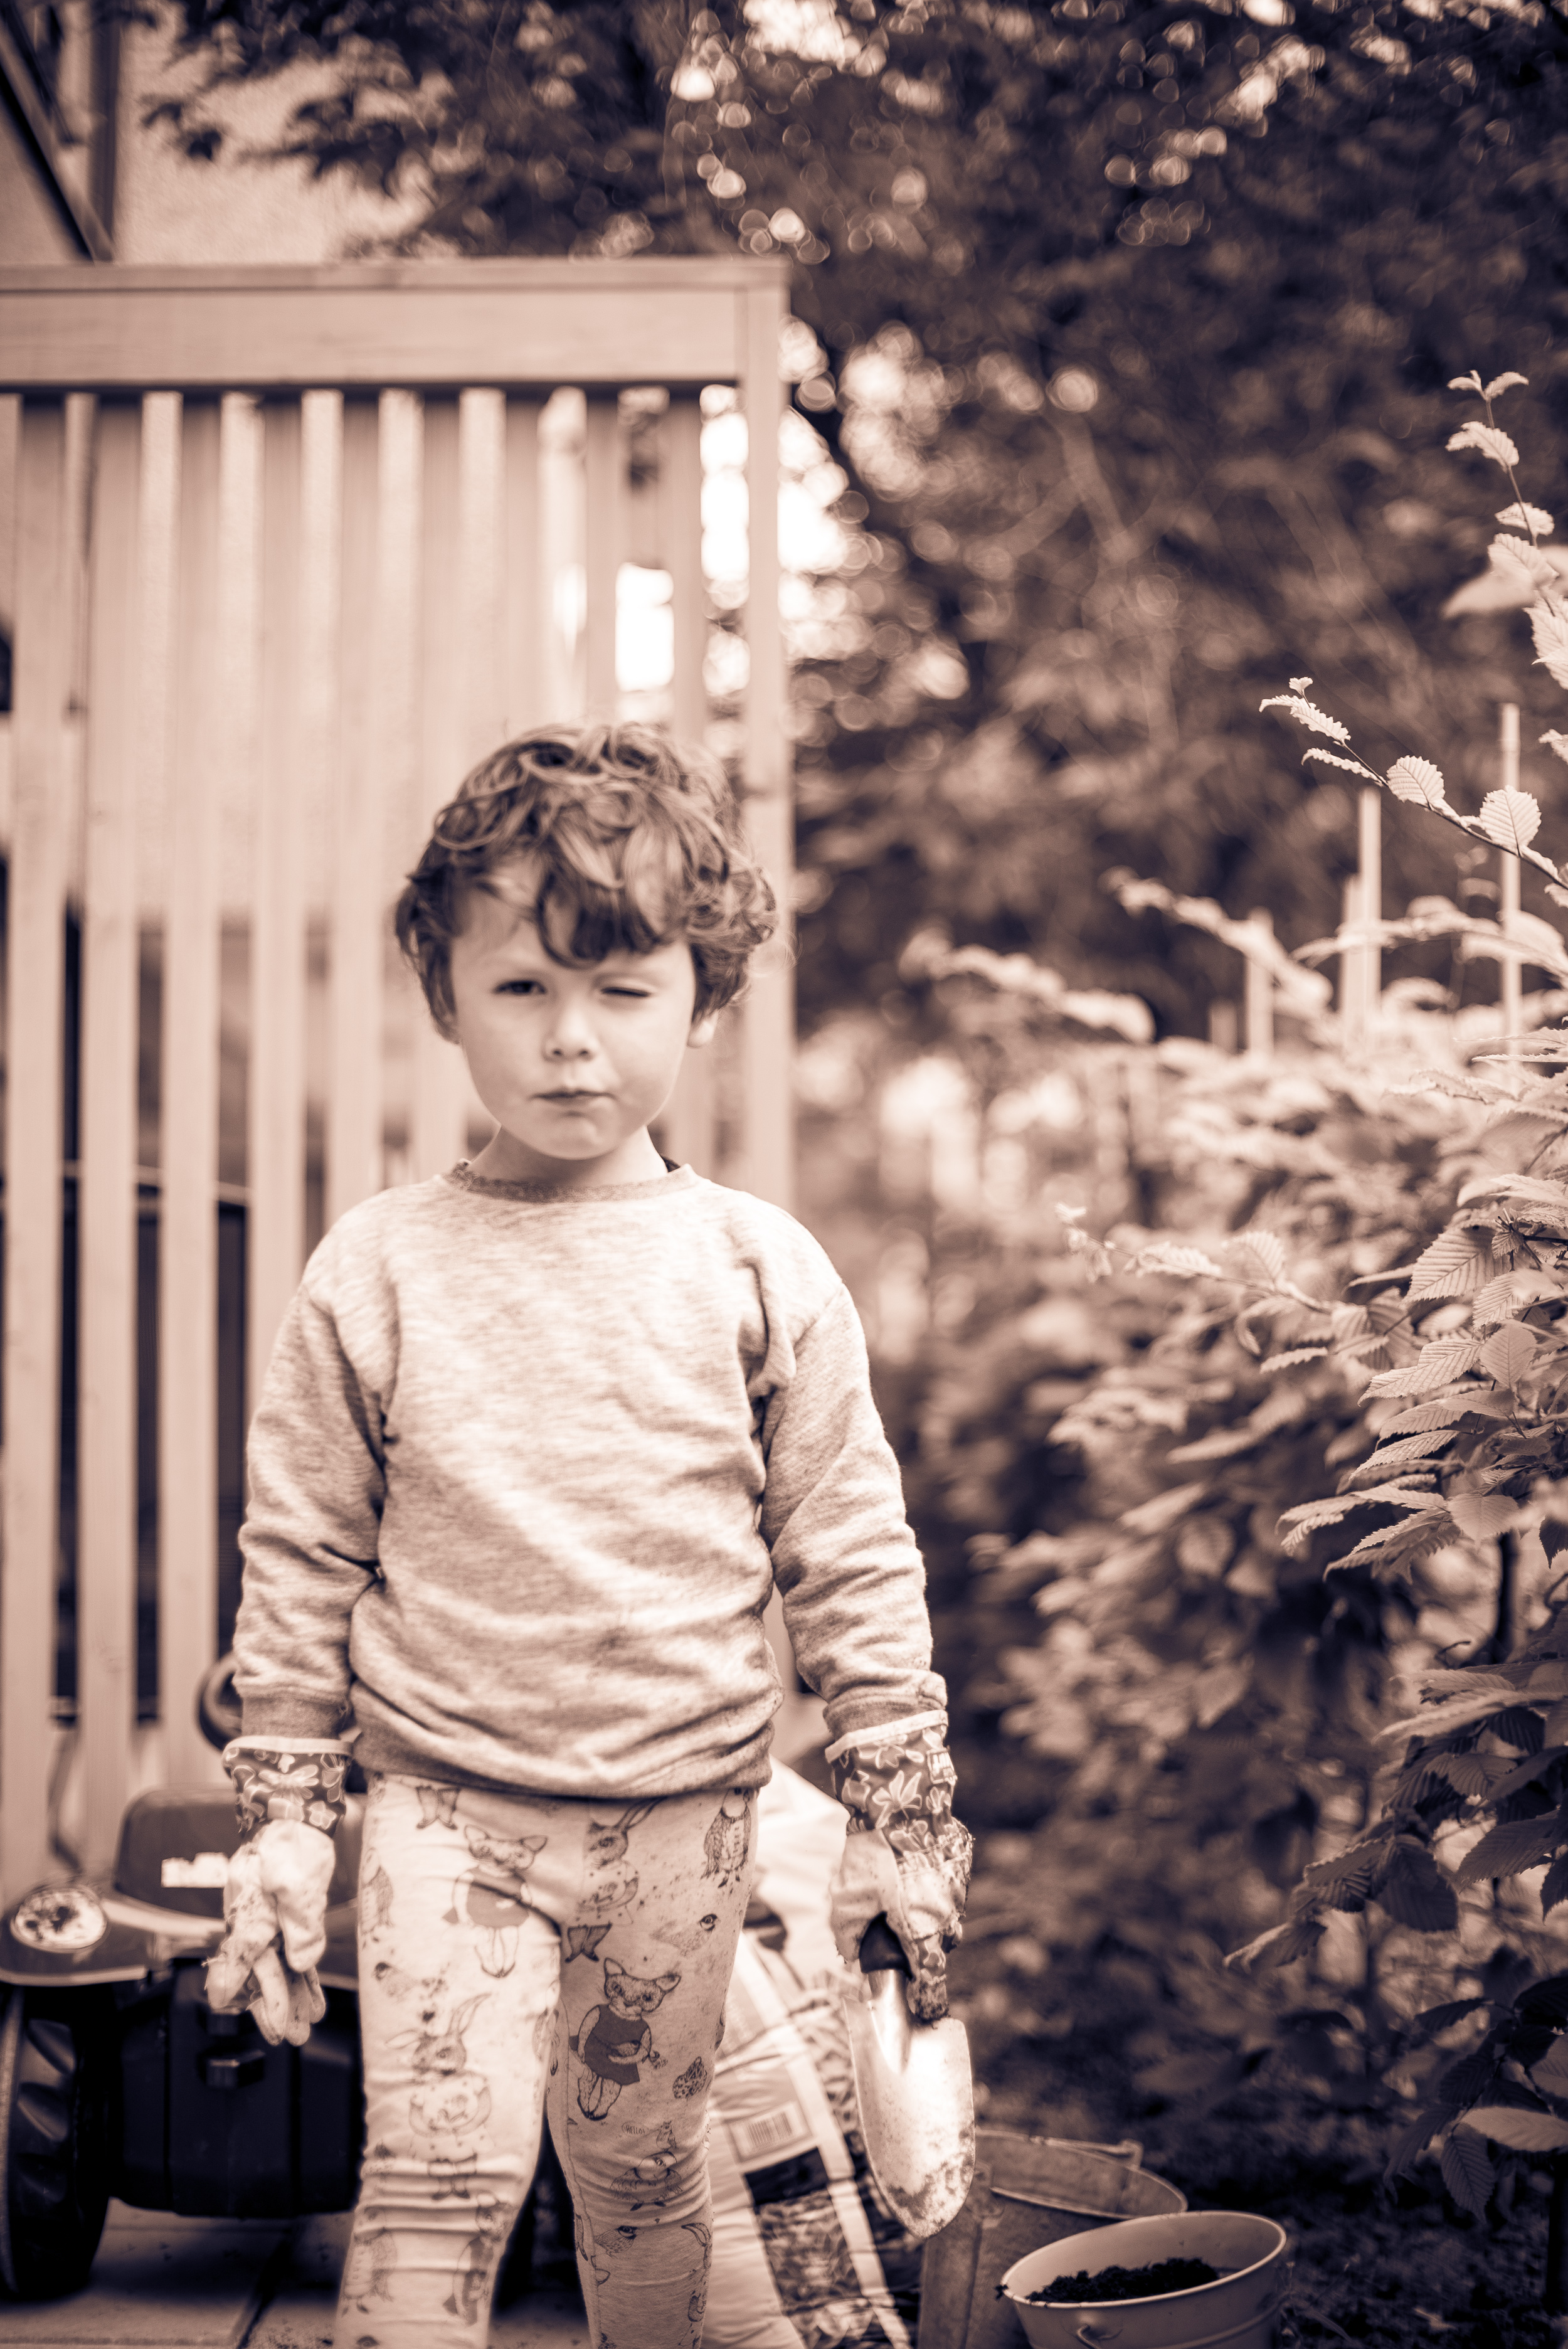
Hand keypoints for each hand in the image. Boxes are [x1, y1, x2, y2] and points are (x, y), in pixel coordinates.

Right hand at [207, 1734, 347, 2050]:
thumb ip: (300, 1924)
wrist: (293, 1809)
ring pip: (278, 1967)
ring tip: (308, 2024)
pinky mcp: (285, 1913)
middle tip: (292, 2037)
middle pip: (262, 1975)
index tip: (270, 2027)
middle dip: (276, 2008)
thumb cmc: (291, 1840)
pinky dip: (301, 1974)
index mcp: (250, 1916)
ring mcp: (269, 1918)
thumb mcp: (297, 1881)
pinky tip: (312, 1993)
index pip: (247, 1968)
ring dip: (292, 1996)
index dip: (259, 2000)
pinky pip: (290, 1951)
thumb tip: (303, 1958)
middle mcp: (254, 1921)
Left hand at [826, 1716, 973, 2022]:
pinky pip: (949, 1890)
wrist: (901, 1801)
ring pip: (947, 1918)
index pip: (933, 1983)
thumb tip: (851, 1955)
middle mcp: (948, 1915)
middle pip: (939, 1949)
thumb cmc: (872, 1853)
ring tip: (900, 1898)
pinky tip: (911, 1873)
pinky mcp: (962, 1867)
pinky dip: (933, 1890)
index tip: (923, 2010)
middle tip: (896, 1938)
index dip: (927, 2001)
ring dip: (928, 1918)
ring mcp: (959, 1890)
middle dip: (921, 1950)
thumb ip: (847, 1936)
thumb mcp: (847, 1900)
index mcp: (923, 1931)